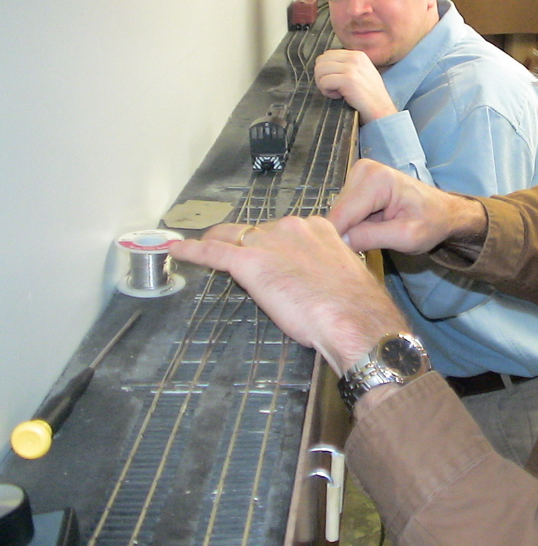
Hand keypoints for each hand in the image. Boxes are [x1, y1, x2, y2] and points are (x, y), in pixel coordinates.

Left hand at [168, 216, 407, 374]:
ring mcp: (269, 242)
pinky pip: (213, 251)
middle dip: (246, 245)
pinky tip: (177, 249)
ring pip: (232, 237)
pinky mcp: (250, 262)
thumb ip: (319, 268)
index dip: (272, 245)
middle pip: (256, 231)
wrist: (352, 318)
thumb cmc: (352, 306)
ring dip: (218, 244)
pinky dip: (193, 250)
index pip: (284, 231)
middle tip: (239, 264)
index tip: (269, 257)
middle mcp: (292, 227)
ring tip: (201, 248)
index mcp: (318, 228)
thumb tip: (311, 280)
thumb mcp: (339, 275)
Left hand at [314, 49, 396, 123]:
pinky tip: (338, 96)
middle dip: (322, 76)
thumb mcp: (362, 72)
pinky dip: (327, 92)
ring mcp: (351, 68)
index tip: (335, 81)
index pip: (328, 54)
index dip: (326, 70)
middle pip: (321, 60)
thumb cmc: (370, 96)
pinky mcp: (348, 79)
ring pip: (320, 70)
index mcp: (357, 54)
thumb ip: (346, 65)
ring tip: (335, 92)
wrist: (381, 109)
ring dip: (323, 84)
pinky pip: (324, 82)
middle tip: (332, 87)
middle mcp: (354, 57)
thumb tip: (325, 65)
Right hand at [328, 159, 486, 256]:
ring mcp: (358, 175)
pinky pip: (345, 212)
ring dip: (353, 230)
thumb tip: (339, 242)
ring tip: (378, 234)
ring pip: (339, 214)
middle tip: (374, 245)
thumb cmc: (432, 222)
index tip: (348, 259)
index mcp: (376, 179)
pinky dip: (355, 225)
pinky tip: (373, 228)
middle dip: (349, 234)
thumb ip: (371, 238)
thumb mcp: (406, 237)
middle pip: (338, 214)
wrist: (444, 212)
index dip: (341, 240)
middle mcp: (363, 170)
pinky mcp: (357, 184)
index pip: (341, 215)